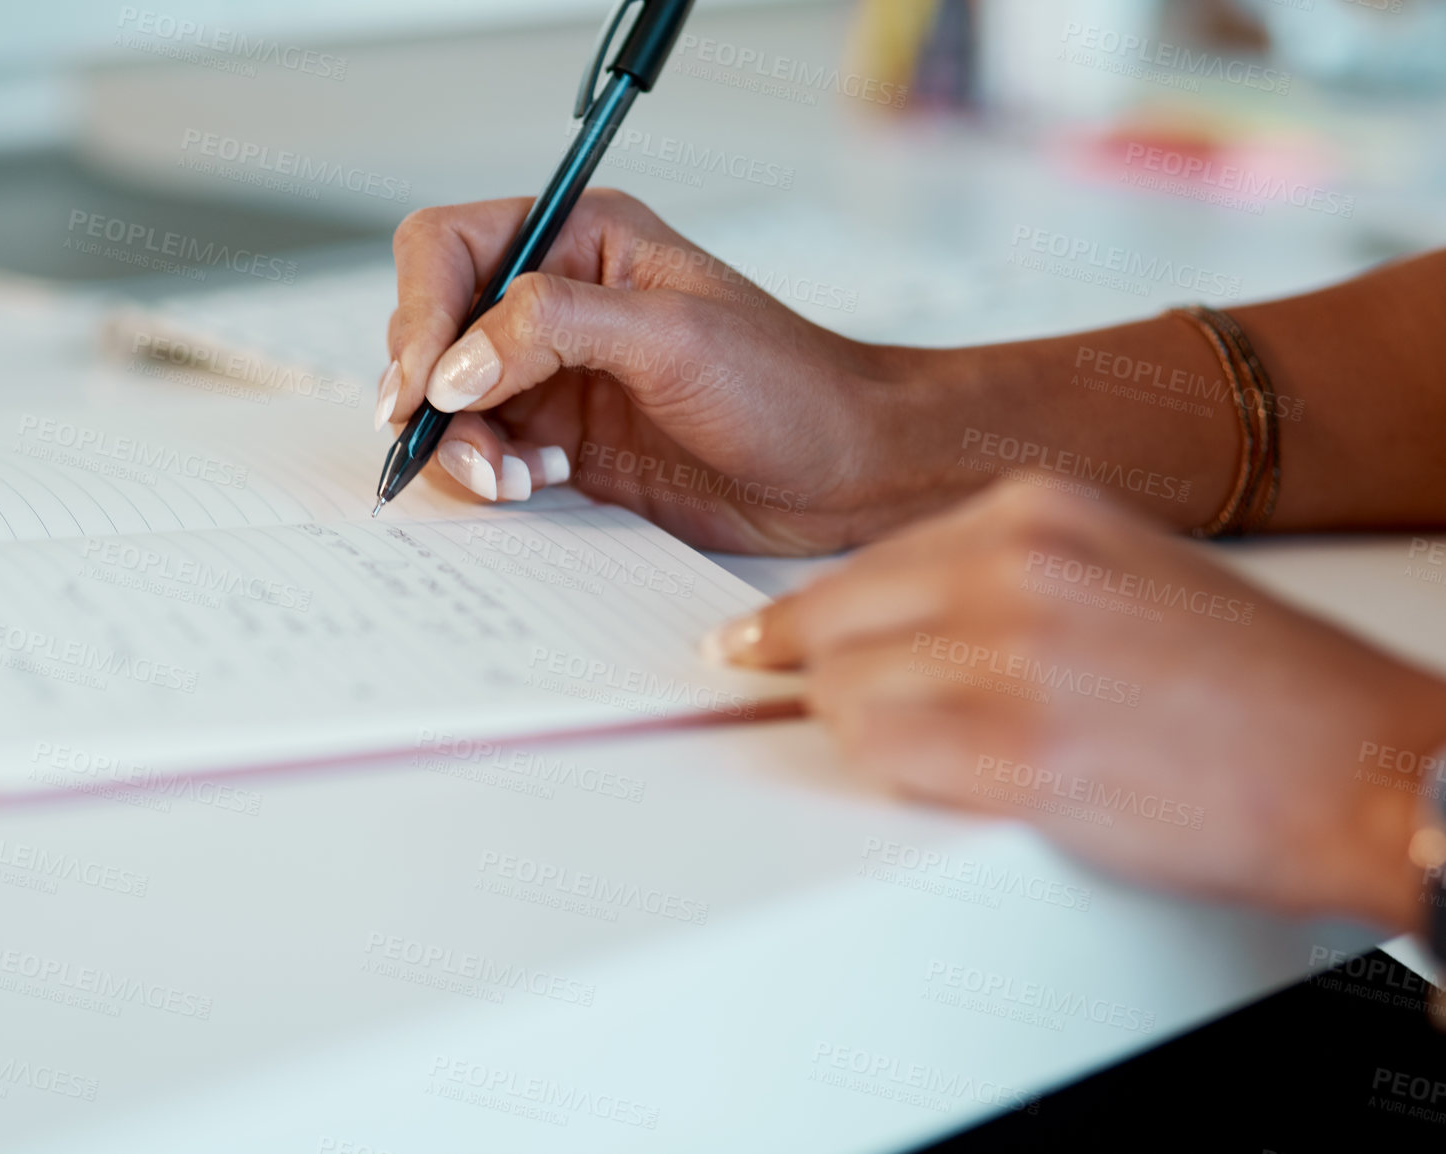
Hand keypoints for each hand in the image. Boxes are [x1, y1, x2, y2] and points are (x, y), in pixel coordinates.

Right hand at [380, 190, 981, 553]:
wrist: (843, 470)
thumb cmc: (784, 384)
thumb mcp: (669, 335)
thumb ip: (551, 329)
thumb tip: (453, 366)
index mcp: (579, 240)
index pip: (448, 248)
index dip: (421, 311)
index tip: (427, 384)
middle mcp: (555, 302)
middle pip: (433, 328)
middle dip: (432, 390)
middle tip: (456, 439)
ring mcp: (556, 375)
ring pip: (450, 401)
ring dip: (462, 443)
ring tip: (512, 477)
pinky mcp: (566, 440)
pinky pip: (487, 451)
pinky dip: (490, 474)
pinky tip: (539, 483)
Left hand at [708, 479, 1445, 930]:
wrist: (1371, 763)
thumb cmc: (1254, 686)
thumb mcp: (1117, 571)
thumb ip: (996, 578)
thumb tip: (885, 625)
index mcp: (1038, 510)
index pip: (863, 565)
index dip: (804, 623)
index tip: (760, 650)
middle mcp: (1018, 565)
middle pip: (833, 624)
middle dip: (814, 679)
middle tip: (807, 711)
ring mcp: (1019, 653)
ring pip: (843, 693)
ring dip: (858, 735)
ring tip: (924, 756)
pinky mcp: (1026, 750)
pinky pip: (882, 758)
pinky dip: (888, 776)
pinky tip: (939, 781)